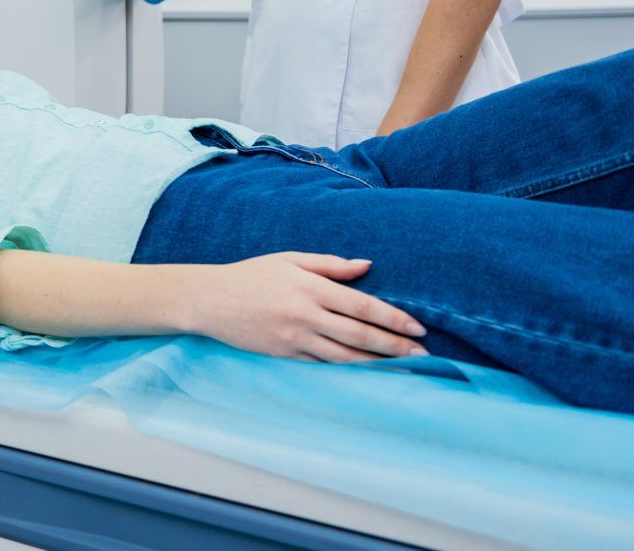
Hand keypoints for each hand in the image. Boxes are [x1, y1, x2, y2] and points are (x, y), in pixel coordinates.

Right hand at [179, 253, 428, 362]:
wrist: (209, 300)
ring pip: (345, 356)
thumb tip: (367, 267)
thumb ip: (330, 265)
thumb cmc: (251, 275)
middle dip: (396, 346)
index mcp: (309, 287)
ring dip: (379, 363)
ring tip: (405, 367)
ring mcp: (295, 339)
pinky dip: (349, 370)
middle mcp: (305, 315)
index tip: (418, 327)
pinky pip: (324, 366)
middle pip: (360, 334)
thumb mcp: (289, 259)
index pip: (362, 305)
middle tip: (424, 354)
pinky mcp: (285, 355)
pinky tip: (368, 372)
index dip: (394, 318)